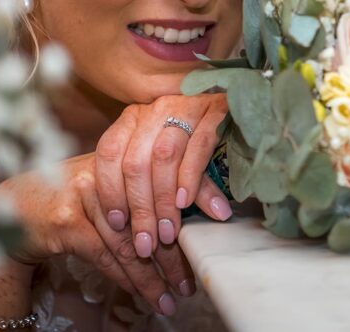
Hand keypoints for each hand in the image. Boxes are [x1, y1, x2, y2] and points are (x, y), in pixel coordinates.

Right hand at [0, 153, 193, 315]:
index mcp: (123, 150)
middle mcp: (106, 167)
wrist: (13, 206)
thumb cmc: (69, 195)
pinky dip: (127, 278)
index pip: (167, 171)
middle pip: (150, 212)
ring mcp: (85, 193)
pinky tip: (143, 293)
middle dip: (173, 251)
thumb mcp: (107, 182)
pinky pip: (107, 255)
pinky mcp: (68, 220)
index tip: (220, 219)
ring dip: (152, 275)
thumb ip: (139, 188)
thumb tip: (188, 208)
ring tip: (171, 296)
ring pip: (129, 241)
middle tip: (192, 278)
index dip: (196, 194)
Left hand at [94, 93, 231, 255]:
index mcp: (133, 119)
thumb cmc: (190, 142)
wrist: (239, 106)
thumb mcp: (163, 164)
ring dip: (164, 200)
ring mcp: (185, 107)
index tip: (118, 224)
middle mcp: (154, 110)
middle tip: (147, 243)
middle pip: (136, 162)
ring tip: (169, 232)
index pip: (109, 153)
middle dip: (140, 209)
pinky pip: (199, 145)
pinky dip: (190, 177)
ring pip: (164, 156)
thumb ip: (150, 189)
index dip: (110, 190)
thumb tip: (141, 234)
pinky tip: (186, 202)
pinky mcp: (217, 110)